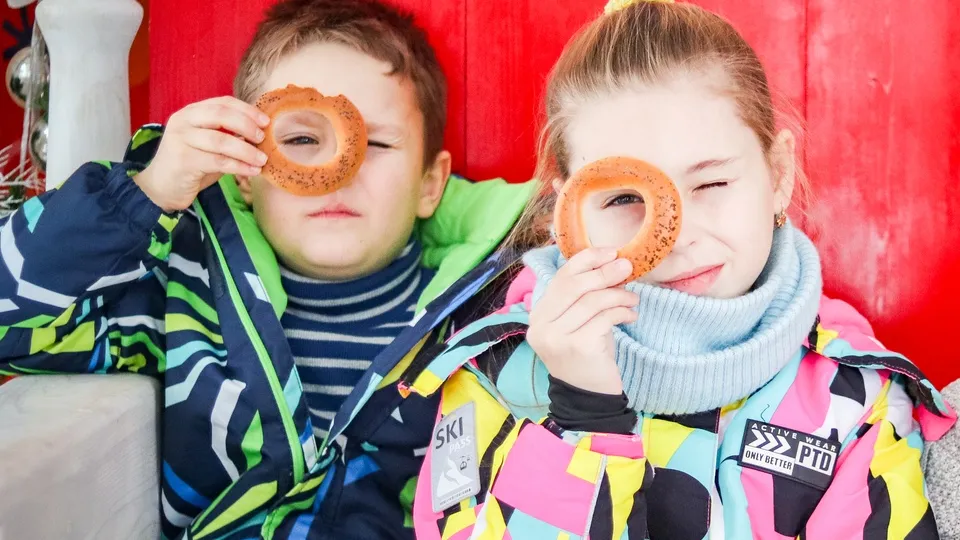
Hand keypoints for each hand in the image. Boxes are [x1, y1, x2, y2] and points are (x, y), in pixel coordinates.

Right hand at [134, 96, 270, 211]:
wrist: (161, 186)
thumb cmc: (191, 164)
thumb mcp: (209, 145)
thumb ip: (228, 136)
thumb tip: (261, 136)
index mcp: (191, 112)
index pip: (222, 103)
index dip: (246, 110)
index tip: (266, 121)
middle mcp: (183, 121)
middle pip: (221, 115)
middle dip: (247, 125)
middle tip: (263, 138)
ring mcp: (181, 140)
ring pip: (221, 141)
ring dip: (246, 150)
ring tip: (262, 159)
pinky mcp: (183, 161)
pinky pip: (218, 162)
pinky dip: (239, 166)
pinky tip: (252, 171)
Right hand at [526, 248, 637, 394]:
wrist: (589, 395)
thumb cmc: (586, 353)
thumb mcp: (579, 321)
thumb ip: (584, 296)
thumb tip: (611, 261)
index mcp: (538, 315)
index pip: (561, 277)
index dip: (586, 260)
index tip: (610, 252)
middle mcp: (541, 326)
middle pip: (576, 286)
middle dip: (605, 273)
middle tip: (628, 268)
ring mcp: (557, 338)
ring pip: (593, 301)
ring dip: (619, 295)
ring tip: (633, 300)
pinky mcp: (578, 347)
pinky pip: (605, 318)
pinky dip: (622, 312)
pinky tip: (631, 316)